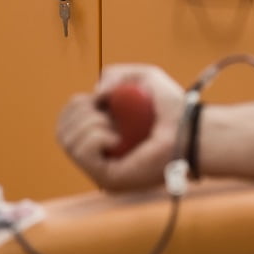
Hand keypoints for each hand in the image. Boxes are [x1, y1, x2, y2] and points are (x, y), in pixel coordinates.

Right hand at [56, 64, 185, 190]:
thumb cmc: (172, 107)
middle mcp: (98, 156)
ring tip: (116, 127)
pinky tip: (116, 137)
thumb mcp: (141, 77)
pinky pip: (83, 154)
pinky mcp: (109, 179)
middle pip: (62, 132)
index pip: (64, 125)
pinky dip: (96, 137)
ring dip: (90, 124)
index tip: (99, 100)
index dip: (75, 107)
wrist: (191, 128)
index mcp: (100, 136)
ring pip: (69, 142)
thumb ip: (115, 75)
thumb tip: (95, 96)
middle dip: (80, 113)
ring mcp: (102, 170)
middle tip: (108, 113)